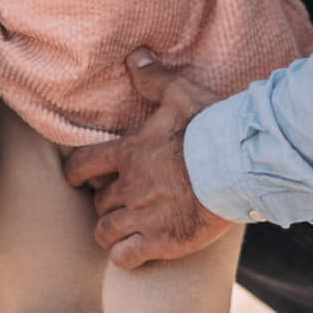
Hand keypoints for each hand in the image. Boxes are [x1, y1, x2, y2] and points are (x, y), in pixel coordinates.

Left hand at [62, 49, 234, 268]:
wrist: (237, 167)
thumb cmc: (210, 128)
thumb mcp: (181, 94)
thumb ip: (153, 78)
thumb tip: (135, 55)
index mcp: (129, 153)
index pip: (82, 164)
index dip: (75, 172)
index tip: (75, 177)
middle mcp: (129, 186)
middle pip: (98, 201)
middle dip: (104, 202)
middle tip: (117, 202)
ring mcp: (143, 216)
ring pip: (105, 231)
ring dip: (110, 231)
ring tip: (121, 230)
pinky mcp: (161, 241)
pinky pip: (125, 257)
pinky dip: (125, 256)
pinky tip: (135, 251)